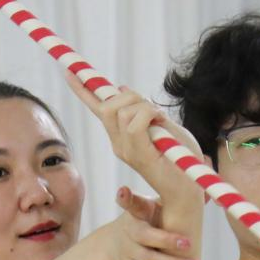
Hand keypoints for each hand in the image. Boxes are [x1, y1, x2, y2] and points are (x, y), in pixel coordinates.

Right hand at [64, 72, 203, 204]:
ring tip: (162, 121)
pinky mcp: (138, 155)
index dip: (82, 89)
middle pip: (108, 106)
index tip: (68, 71)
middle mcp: (119, 144)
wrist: (190, 189)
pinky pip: (136, 123)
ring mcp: (126, 151)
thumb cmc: (181, 158)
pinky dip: (150, 114)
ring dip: (145, 107)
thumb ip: (143, 109)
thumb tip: (122, 89)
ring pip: (121, 111)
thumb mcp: (163, 124)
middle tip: (154, 108)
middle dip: (130, 97)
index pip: (98, 109)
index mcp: (121, 137)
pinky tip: (162, 123)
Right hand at [105, 186, 200, 259]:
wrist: (119, 241)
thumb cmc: (147, 219)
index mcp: (136, 212)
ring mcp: (127, 250)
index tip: (124, 191)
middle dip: (167, 241)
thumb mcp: (154, 206)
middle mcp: (128, 230)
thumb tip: (204, 194)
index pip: (131, 203)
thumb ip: (171, 199)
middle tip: (189, 244)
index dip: (126, 198)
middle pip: (144, 236)